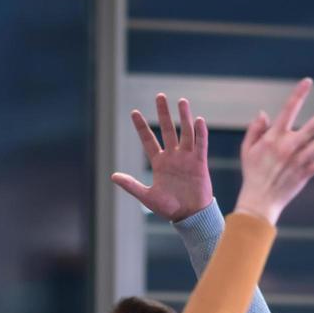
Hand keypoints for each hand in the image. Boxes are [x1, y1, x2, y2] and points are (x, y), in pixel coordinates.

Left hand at [113, 94, 212, 221]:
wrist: (190, 216)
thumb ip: (131, 185)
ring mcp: (187, 158)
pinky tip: (199, 120)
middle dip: (163, 113)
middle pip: (167, 129)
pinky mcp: (200, 163)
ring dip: (184, 117)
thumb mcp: (146, 197)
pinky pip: (200, 145)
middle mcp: (173, 157)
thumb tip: (113, 175)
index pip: (149, 140)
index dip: (141, 127)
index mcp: (159, 163)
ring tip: (182, 101)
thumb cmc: (169, 208)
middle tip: (160, 96)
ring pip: (185, 132)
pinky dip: (200, 133)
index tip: (134, 112)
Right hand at [234, 78, 313, 224]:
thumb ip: (255, 129)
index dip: (299, 94)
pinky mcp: (306, 173)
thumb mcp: (247, 148)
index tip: (308, 82)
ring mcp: (299, 160)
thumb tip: (263, 113)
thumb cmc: (252, 173)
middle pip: (312, 125)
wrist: (259, 199)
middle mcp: (289, 146)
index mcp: (274, 137)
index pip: (288, 110)